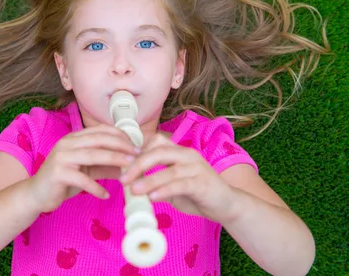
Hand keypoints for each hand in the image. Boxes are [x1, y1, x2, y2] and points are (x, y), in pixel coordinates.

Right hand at [28, 124, 138, 212]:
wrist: (36, 194)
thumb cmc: (63, 180)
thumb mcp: (87, 170)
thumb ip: (105, 166)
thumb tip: (130, 166)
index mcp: (74, 138)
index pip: (100, 131)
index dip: (120, 136)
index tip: (136, 145)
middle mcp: (67, 143)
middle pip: (99, 140)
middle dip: (121, 146)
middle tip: (137, 155)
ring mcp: (61, 157)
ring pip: (92, 155)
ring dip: (114, 161)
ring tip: (128, 171)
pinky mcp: (57, 174)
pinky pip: (81, 179)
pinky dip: (96, 187)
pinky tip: (106, 195)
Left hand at [120, 133, 236, 222]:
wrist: (228, 205)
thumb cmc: (198, 194)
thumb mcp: (173, 185)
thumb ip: (156, 181)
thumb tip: (131, 184)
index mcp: (179, 152)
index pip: (154, 143)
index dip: (136, 152)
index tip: (121, 166)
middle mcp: (187, 155)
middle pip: (158, 152)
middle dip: (138, 164)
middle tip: (123, 179)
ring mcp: (196, 168)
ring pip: (168, 170)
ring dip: (149, 179)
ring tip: (133, 189)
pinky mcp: (203, 183)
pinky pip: (181, 184)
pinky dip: (165, 190)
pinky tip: (153, 197)